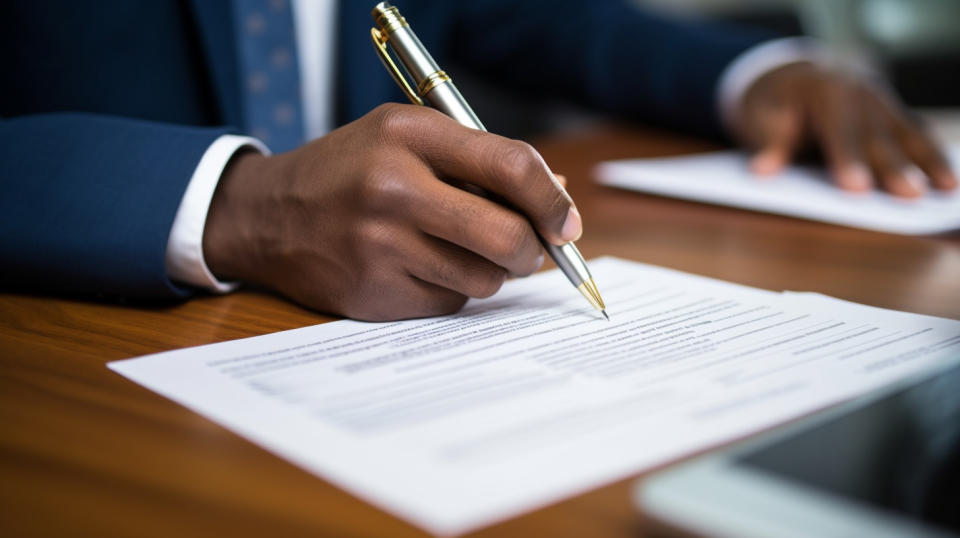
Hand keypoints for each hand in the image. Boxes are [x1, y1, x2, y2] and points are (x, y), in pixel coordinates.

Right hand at [202, 103, 580, 320]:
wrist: (266, 215)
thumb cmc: (351, 171)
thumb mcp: (407, 139)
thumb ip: (481, 161)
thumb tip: (560, 196)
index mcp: (408, 134)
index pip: (511, 167)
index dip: (552, 200)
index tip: (565, 222)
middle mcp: (393, 188)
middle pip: (507, 237)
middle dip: (532, 251)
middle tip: (528, 251)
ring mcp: (379, 246)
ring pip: (484, 279)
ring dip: (488, 272)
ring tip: (455, 250)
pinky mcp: (372, 293)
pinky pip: (449, 303)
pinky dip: (449, 289)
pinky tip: (418, 268)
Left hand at [739, 62, 957, 197]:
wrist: (799, 79)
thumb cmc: (778, 103)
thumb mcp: (761, 115)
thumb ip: (765, 143)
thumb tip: (761, 171)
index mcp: (826, 89)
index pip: (838, 127)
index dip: (848, 158)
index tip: (855, 188)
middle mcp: (862, 92)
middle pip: (879, 134)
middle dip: (893, 167)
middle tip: (908, 195)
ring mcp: (884, 103)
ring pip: (909, 133)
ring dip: (929, 162)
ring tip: (946, 189)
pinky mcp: (896, 116)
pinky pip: (918, 136)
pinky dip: (935, 156)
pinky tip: (949, 181)